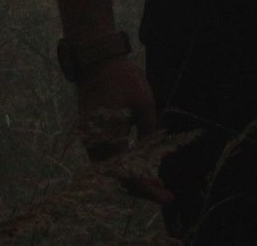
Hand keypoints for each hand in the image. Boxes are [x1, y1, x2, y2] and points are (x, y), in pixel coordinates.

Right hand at [75, 56, 176, 205]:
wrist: (96, 59)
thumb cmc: (123, 79)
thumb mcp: (144, 105)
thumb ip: (148, 134)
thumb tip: (154, 157)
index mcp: (108, 139)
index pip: (129, 175)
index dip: (148, 189)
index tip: (167, 197)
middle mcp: (94, 144)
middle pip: (117, 177)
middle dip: (141, 188)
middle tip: (164, 194)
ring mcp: (89, 139)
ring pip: (111, 168)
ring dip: (131, 176)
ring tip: (155, 183)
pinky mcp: (89, 132)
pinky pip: (106, 156)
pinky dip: (122, 164)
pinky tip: (139, 164)